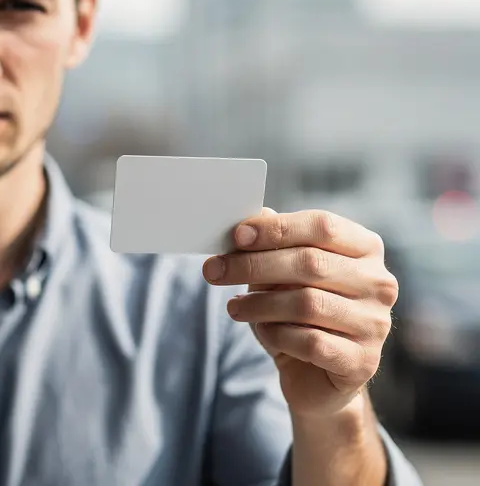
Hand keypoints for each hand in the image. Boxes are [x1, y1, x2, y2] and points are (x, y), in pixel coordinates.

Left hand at [202, 208, 397, 416]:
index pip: (323, 226)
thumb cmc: (298, 316)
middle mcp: (379, 283)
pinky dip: (278, 335)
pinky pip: (311, 342)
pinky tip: (264, 332)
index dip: (277, 228)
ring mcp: (375, 323)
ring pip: (307, 303)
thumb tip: (257, 215)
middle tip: (213, 270)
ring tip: (234, 307)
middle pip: (311, 263)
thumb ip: (273, 246)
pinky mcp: (363, 361)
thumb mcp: (282, 276)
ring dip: (260, 304)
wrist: (316, 376)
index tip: (237, 236)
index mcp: (365, 250)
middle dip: (254, 265)